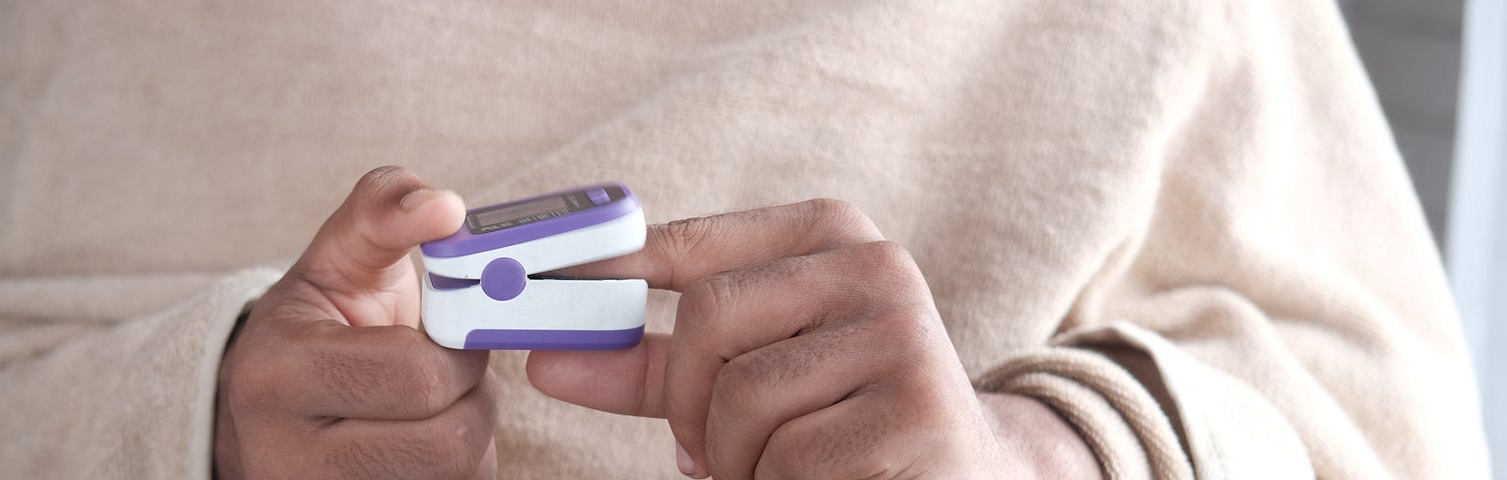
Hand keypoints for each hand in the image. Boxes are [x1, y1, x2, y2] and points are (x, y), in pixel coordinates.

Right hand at [215, 167, 496, 478]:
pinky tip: (424, 440)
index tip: (451, 333)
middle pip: (446, 442)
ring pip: (457, 476)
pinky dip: (458, 470)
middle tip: (450, 372)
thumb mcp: (339, 258)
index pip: (418, 377)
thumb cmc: (321, 325)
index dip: (459, 351)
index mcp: (277, 375)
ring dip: (470, 435)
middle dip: (471, 396)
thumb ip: (384, 211)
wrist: (273, 409)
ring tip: (433, 405)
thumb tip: (442, 207)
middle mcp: (286, 458)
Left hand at [528, 199, 1099, 478]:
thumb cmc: (841, 418)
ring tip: (785, 466)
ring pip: (744, 402)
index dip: (612, 269)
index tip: (540, 290)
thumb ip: (659, 362)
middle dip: (692, 404)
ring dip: (738, 461)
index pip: (694, 244)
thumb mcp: (756, 372)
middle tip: (707, 450)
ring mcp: (902, 334)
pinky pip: (788, 459)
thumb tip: (548, 357)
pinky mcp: (916, 408)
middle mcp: (874, 268)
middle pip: (710, 320)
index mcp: (831, 235)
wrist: (966, 473)